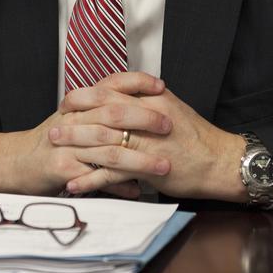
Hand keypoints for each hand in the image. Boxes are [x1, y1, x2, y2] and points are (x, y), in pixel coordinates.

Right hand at [0, 71, 172, 195]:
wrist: (12, 162)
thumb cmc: (50, 142)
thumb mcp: (73, 119)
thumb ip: (101, 112)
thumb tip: (138, 111)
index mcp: (78, 103)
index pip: (110, 83)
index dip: (136, 82)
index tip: (161, 86)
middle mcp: (72, 118)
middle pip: (112, 113)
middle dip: (144, 118)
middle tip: (169, 125)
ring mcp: (66, 143)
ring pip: (108, 148)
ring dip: (139, 159)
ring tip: (163, 166)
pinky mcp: (61, 168)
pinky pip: (95, 178)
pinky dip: (118, 186)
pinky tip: (137, 191)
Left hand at [56, 79, 247, 201]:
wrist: (219, 162)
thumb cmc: (196, 137)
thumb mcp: (171, 107)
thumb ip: (145, 99)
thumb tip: (121, 95)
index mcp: (152, 98)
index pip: (110, 89)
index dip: (84, 95)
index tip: (67, 101)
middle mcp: (147, 116)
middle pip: (101, 112)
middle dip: (74, 119)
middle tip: (53, 126)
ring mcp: (147, 142)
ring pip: (104, 141)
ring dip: (76, 146)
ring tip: (55, 150)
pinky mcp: (148, 167)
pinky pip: (113, 173)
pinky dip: (91, 178)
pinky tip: (75, 183)